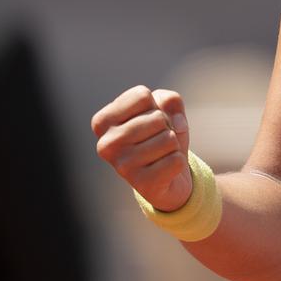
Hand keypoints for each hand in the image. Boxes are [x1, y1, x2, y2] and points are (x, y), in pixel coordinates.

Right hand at [92, 85, 192, 211]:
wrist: (167, 174)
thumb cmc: (160, 134)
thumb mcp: (165, 109)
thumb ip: (170, 100)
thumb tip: (176, 125)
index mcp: (102, 122)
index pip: (141, 95)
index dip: (155, 105)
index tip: (147, 120)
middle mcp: (105, 145)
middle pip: (157, 118)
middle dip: (166, 127)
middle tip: (156, 140)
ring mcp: (121, 167)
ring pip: (169, 138)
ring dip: (173, 145)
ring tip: (160, 154)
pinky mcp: (142, 184)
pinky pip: (176, 160)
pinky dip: (178, 162)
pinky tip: (164, 170)